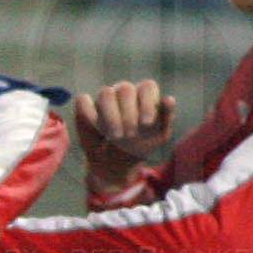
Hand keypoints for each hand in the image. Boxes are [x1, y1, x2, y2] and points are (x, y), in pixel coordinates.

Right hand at [74, 80, 175, 197]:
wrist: (115, 165)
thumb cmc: (139, 146)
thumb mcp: (158, 136)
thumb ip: (166, 117)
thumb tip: (169, 98)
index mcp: (143, 95)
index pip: (147, 86)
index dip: (147, 103)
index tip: (146, 124)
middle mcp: (123, 93)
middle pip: (125, 89)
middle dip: (128, 114)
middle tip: (130, 135)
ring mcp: (104, 99)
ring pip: (105, 93)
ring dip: (111, 116)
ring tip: (116, 136)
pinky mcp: (85, 107)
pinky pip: (83, 102)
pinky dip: (90, 116)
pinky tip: (98, 131)